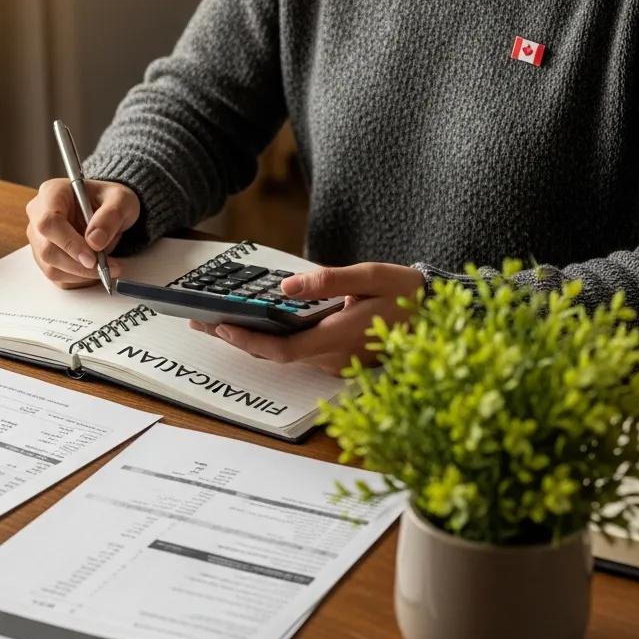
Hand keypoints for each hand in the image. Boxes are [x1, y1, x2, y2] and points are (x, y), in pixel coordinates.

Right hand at [26, 178, 140, 287]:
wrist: (108, 211)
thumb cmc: (110, 200)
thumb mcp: (121, 200)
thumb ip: (110, 216)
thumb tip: (95, 241)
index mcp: (52, 193)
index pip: (49, 222)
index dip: (69, 243)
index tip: (92, 258)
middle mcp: (38, 215)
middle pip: (47, 249)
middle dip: (78, 264)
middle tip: (104, 267)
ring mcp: (39, 238)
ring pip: (51, 267)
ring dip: (81, 273)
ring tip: (106, 266)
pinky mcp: (45, 257)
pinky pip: (57, 276)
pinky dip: (79, 279)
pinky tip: (94, 269)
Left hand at [189, 262, 423, 374]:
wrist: (439, 316)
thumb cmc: (406, 293)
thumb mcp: (371, 275)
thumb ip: (329, 281)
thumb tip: (286, 287)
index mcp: (339, 338)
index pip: (282, 350)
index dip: (247, 341)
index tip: (219, 326)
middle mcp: (334, 358)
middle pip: (274, 355)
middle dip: (236, 338)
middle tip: (199, 320)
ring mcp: (336, 362)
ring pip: (284, 355)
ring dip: (250, 339)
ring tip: (216, 319)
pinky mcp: (339, 358)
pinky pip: (298, 352)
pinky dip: (272, 339)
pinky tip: (254, 322)